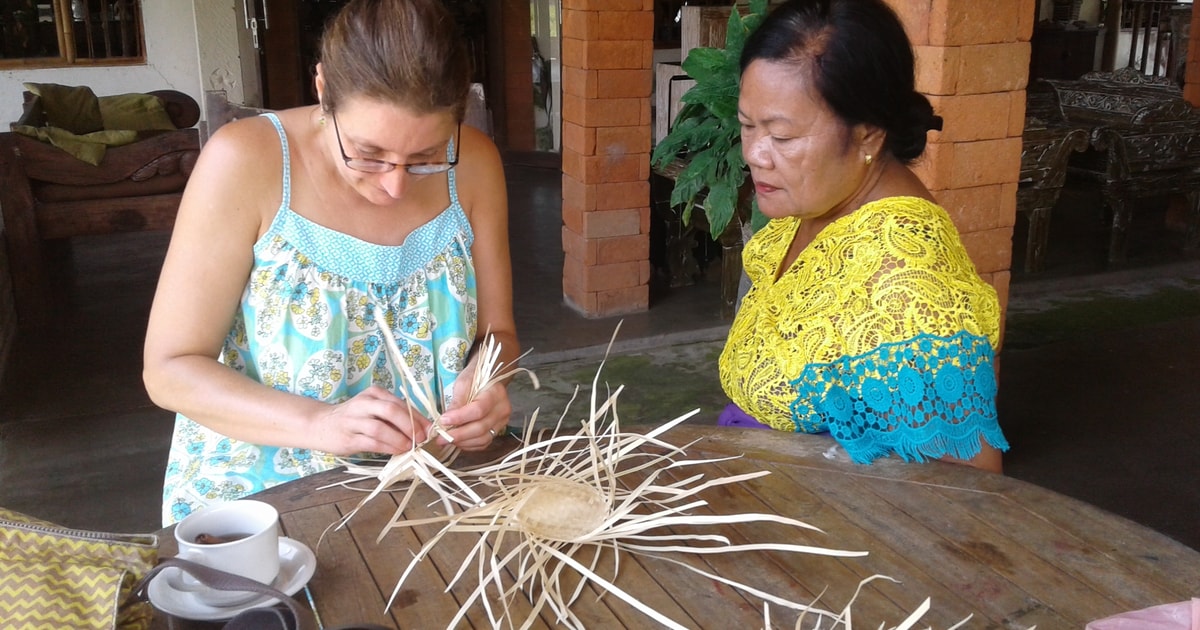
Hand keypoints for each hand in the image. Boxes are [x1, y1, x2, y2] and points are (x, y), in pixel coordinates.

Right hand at [314, 386, 433, 454]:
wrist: (320, 425)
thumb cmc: (353, 418)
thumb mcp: (373, 409)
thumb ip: (393, 415)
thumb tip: (421, 428)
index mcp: (374, 393)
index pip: (401, 403)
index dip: (418, 417)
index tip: (429, 430)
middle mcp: (364, 403)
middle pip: (392, 411)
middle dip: (411, 426)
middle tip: (421, 439)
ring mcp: (354, 420)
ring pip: (381, 428)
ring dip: (400, 439)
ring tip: (410, 447)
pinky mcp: (348, 437)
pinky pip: (372, 442)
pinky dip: (388, 447)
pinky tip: (397, 451)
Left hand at [437, 357, 511, 450]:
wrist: (487, 379)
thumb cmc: (474, 379)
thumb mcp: (463, 384)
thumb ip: (456, 403)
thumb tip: (445, 422)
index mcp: (495, 394)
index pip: (478, 410)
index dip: (459, 418)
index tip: (443, 420)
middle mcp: (502, 410)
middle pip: (480, 428)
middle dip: (458, 435)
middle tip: (440, 438)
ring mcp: (502, 422)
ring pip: (483, 439)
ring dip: (462, 442)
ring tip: (446, 440)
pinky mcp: (497, 430)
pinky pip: (484, 443)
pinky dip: (469, 445)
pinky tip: (457, 441)